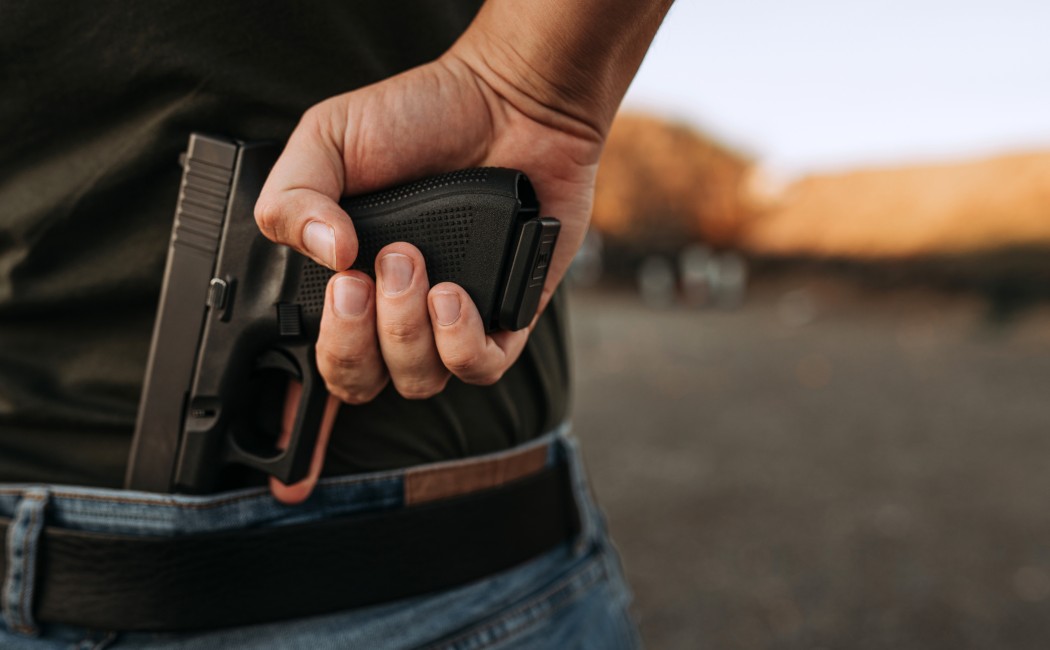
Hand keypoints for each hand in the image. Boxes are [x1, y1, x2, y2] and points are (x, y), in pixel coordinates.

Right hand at [257, 0, 670, 502]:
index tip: (286, 473)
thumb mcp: (329, 140)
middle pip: (355, 385)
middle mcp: (394, 312)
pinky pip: (475, 368)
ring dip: (404, 328)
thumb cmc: (419, 117)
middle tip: (361, 279)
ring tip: (413, 262)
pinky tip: (451, 293)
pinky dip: (456, 340)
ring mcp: (449, 320)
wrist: (509, 102)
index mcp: (345, 281)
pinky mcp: (504, 319)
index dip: (295, 424)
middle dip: (348, 344)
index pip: (311, 367)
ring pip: (415, 381)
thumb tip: (324, 259)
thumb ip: (295, 197)